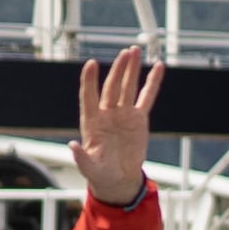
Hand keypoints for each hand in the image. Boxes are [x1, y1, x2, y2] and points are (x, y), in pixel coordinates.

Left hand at [73, 43, 160, 206]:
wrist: (117, 179)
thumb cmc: (99, 173)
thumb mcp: (89, 168)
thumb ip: (81, 157)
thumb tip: (72, 146)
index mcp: (92, 122)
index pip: (89, 97)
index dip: (90, 81)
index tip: (91, 64)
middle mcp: (107, 114)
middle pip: (112, 87)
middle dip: (118, 69)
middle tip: (125, 52)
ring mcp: (123, 114)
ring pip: (127, 87)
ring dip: (131, 69)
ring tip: (134, 51)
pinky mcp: (138, 118)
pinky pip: (146, 97)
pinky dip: (152, 82)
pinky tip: (157, 67)